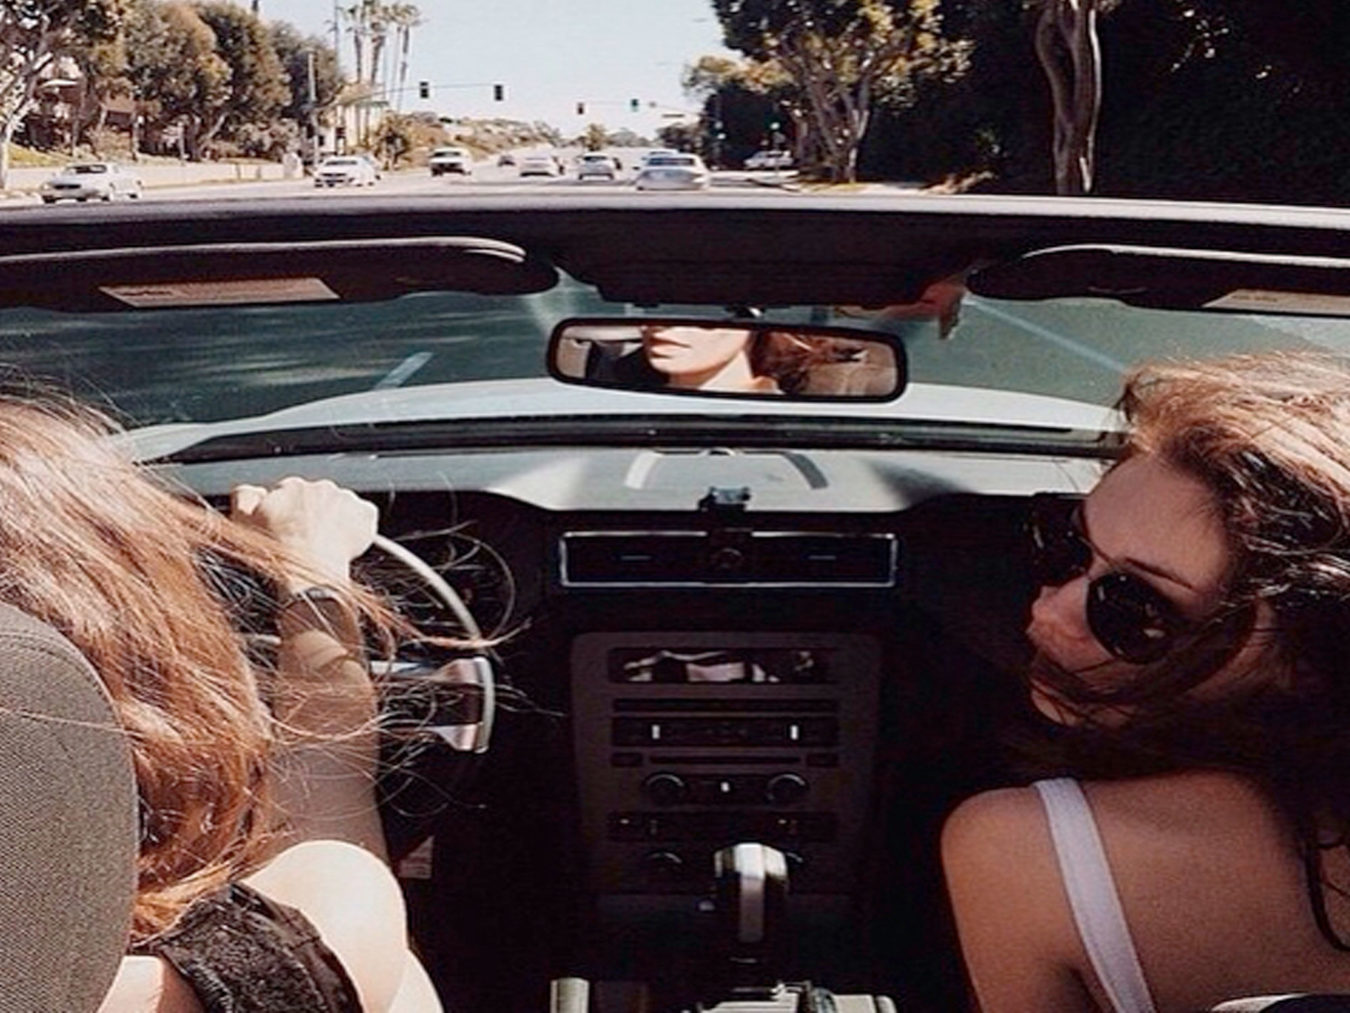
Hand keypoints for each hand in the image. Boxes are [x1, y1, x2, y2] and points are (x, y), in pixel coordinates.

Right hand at [230, 477, 377, 588]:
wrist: (310, 575)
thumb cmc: (279, 555)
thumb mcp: (243, 523)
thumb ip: (244, 496)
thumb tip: (251, 489)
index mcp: (291, 486)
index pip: (291, 492)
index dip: (290, 512)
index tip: (290, 528)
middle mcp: (321, 487)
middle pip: (318, 498)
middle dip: (314, 514)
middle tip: (308, 539)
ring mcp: (346, 499)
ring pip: (341, 506)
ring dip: (335, 519)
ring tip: (326, 544)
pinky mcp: (365, 514)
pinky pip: (363, 515)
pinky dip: (358, 526)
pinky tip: (345, 543)